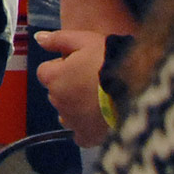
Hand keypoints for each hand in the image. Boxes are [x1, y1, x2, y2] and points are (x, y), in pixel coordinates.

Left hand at [33, 28, 112, 145]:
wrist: (136, 85)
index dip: (61, 67)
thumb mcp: (84, 40)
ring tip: (100, 99)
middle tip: (93, 80)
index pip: (45, 72)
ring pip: (67, 113)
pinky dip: (85, 129)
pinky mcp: (88, 135)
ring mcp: (72, 120)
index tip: (79, 64)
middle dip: (68, 87)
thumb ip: (58, 39)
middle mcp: (57, 101)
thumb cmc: (108, 59)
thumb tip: (38, 38)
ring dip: (76, 107)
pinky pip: (79, 135)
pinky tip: (98, 120)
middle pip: (56, 92)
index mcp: (54, 77)